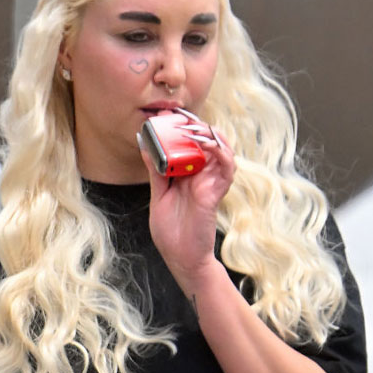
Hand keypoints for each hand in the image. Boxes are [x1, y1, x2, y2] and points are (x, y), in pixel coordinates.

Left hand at [138, 114, 234, 286]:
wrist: (181, 258)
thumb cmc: (171, 232)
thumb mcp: (158, 196)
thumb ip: (156, 172)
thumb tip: (146, 146)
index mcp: (186, 174)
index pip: (188, 142)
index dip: (181, 125)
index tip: (167, 113)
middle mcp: (201, 174)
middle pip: (206, 139)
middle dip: (193, 123)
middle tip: (177, 116)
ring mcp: (210, 182)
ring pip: (221, 147)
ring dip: (208, 134)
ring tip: (191, 127)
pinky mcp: (215, 192)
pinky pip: (227, 167)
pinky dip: (221, 152)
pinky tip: (208, 144)